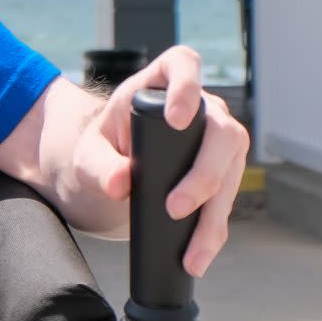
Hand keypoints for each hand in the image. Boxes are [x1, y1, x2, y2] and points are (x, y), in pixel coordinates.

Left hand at [87, 46, 250, 275]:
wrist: (113, 169)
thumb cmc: (104, 147)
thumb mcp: (90, 153)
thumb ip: (99, 164)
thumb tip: (120, 183)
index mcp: (163, 81)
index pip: (184, 65)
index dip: (186, 88)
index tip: (176, 119)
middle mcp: (201, 106)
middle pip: (221, 130)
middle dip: (204, 173)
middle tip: (175, 207)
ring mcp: (218, 140)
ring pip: (231, 171)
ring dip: (213, 214)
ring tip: (193, 252)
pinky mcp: (224, 173)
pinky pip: (226, 201)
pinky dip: (213, 231)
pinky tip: (199, 255)